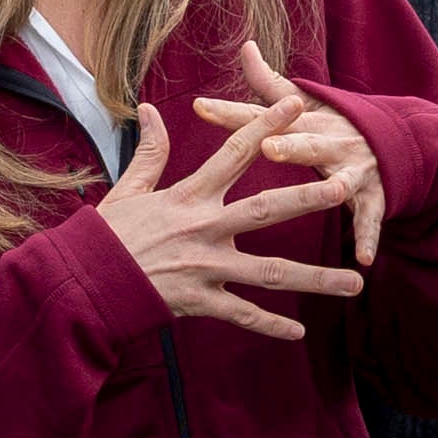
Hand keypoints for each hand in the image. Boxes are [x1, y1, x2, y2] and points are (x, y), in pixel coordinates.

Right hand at [96, 74, 367, 341]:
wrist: (81, 285)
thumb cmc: (103, 237)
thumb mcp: (126, 189)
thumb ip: (149, 151)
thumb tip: (151, 109)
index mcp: (187, 197)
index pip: (234, 154)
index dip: (265, 126)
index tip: (297, 105)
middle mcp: (204, 229)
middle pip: (266, 210)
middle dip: (309, 198)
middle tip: (347, 188)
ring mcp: (205, 267)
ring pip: (271, 272)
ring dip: (316, 278)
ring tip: (355, 282)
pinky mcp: (200, 301)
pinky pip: (243, 314)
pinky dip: (270, 325)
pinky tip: (300, 332)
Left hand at [189, 56, 385, 264]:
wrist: (398, 141)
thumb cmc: (336, 125)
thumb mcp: (308, 102)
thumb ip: (269, 83)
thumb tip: (245, 45)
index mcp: (305, 121)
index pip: (260, 116)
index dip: (231, 113)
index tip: (199, 107)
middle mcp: (329, 141)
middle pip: (306, 142)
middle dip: (290, 145)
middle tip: (269, 146)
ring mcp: (354, 169)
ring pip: (342, 178)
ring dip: (335, 186)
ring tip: (334, 189)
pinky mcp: (374, 196)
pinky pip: (370, 219)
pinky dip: (368, 237)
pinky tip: (363, 258)